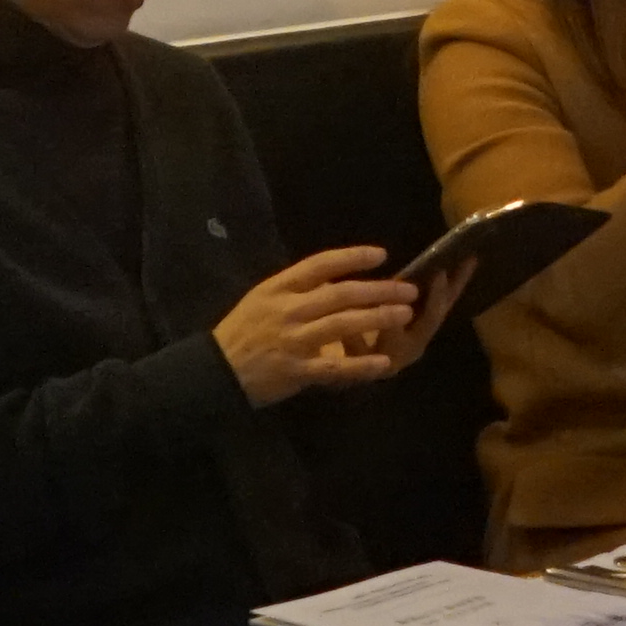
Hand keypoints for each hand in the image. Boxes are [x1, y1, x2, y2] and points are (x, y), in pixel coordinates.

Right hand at [219, 245, 420, 406]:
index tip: (382, 255)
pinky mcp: (296, 370)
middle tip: (409, 288)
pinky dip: (360, 365)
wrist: (216, 369)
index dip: (352, 257)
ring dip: (377, 318)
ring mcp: (293, 340)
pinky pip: (334, 368)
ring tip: (405, 313)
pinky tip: (383, 363)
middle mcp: (289, 310)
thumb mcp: (263, 297)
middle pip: (340, 294)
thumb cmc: (243, 330)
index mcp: (280, 288)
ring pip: (342, 325)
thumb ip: (297, 286)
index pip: (320, 264)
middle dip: (378, 290)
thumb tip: (335, 275)